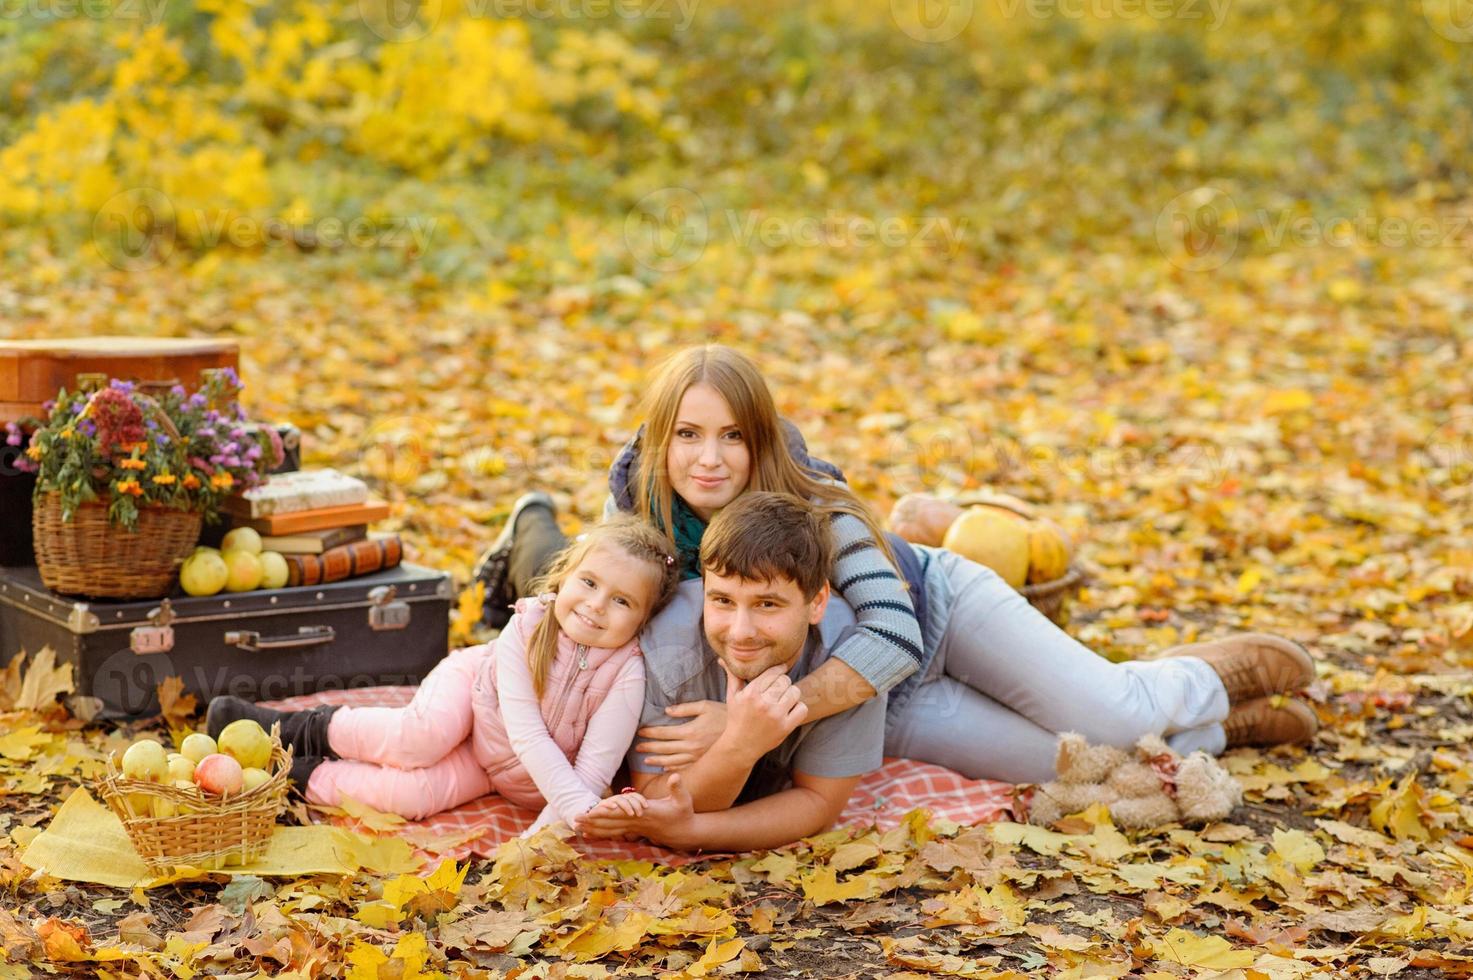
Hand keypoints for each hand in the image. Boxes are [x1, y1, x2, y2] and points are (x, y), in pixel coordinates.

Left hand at [578, 775, 697, 847]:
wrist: (685, 833)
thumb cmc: (684, 814)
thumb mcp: (684, 799)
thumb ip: (678, 788)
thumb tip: (675, 776)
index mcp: (646, 813)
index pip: (623, 813)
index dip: (607, 812)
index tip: (593, 811)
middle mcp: (637, 822)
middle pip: (612, 823)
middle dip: (593, 821)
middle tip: (576, 819)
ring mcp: (635, 828)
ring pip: (611, 829)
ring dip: (594, 828)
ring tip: (577, 826)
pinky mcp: (635, 831)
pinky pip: (615, 833)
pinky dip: (602, 833)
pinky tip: (590, 834)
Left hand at [635, 701, 727, 769]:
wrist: (742, 735)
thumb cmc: (724, 716)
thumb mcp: (705, 706)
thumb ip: (685, 708)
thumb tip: (667, 711)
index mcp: (690, 730)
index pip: (663, 732)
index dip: (650, 732)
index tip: (640, 732)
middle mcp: (690, 746)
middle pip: (664, 748)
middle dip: (649, 747)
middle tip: (637, 748)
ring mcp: (696, 756)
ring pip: (671, 761)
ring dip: (657, 760)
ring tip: (646, 761)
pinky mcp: (701, 762)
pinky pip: (683, 767)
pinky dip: (671, 768)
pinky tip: (664, 768)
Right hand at [723, 664, 807, 755]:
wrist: (740, 746)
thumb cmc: (736, 718)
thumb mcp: (732, 696)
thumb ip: (732, 675)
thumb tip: (722, 659)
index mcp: (751, 693)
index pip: (773, 672)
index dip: (778, 669)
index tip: (780, 670)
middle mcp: (764, 703)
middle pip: (785, 680)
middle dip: (782, 683)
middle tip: (778, 689)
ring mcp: (776, 716)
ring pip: (795, 692)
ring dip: (790, 694)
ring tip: (783, 699)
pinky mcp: (786, 727)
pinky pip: (802, 708)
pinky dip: (798, 708)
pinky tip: (789, 710)